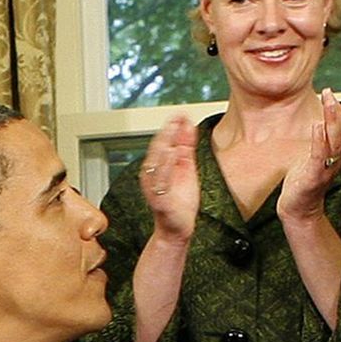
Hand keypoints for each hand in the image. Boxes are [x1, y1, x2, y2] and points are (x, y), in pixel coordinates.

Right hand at [139, 114, 198, 241]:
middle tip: (177, 117)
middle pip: (157, 149)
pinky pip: (162, 181)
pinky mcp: (160, 200)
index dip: (171, 128)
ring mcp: (154, 187)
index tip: (181, 114)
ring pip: (157, 163)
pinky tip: (173, 154)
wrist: (178, 227)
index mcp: (157, 166)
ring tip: (173, 132)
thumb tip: (188, 125)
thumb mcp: (186, 167)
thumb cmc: (180, 200)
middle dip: (167, 132)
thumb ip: (186, 147)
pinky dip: (166, 167)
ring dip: (164, 146)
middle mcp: (152, 175)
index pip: (162, 142)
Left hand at [277, 88, 340, 221]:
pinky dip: (320, 140)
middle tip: (330, 92)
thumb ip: (318, 142)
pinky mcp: (314, 176)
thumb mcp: (313, 158)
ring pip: (335, 141)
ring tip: (328, 103)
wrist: (299, 210)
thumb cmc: (304, 183)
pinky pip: (320, 156)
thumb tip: (316, 121)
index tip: (331, 94)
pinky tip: (317, 126)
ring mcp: (326, 168)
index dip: (339, 111)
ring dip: (332, 120)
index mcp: (336, 155)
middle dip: (337, 111)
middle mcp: (335, 160)